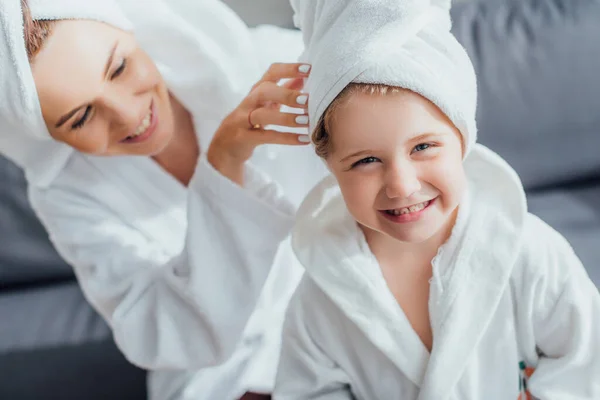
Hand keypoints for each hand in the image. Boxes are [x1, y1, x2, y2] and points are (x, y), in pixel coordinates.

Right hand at [207, 63, 310, 184]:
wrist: (225, 147)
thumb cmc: (250, 122)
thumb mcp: (265, 104)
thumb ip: (284, 91)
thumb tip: (304, 79)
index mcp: (257, 91)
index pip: (272, 72)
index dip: (289, 69)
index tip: (309, 69)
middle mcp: (248, 102)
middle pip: (264, 91)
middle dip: (287, 94)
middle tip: (307, 100)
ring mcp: (242, 119)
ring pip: (262, 115)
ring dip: (286, 118)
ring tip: (307, 121)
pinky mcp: (243, 138)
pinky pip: (265, 136)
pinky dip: (286, 138)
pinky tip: (304, 140)